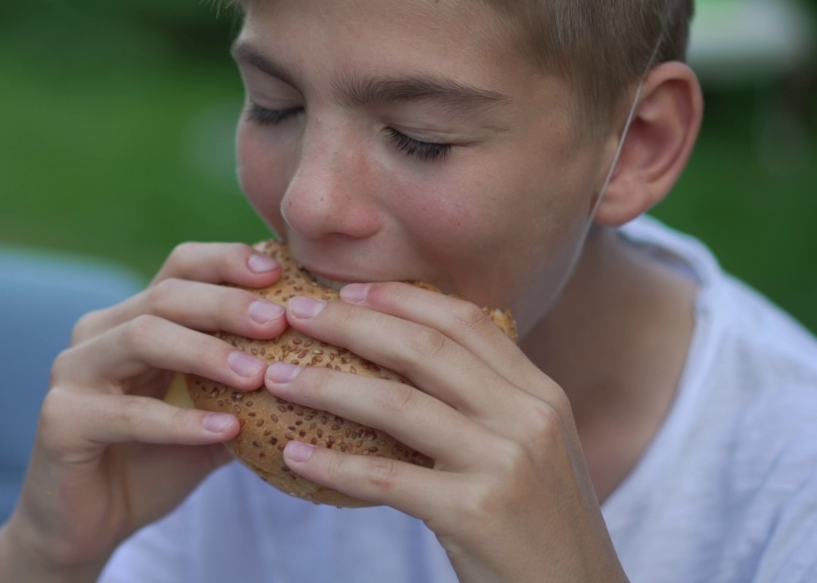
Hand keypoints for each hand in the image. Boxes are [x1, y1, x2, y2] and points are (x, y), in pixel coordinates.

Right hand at [0, 243, 286, 581]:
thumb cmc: (154, 462)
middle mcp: (98, 332)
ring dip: (205, 351)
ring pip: (143, 336)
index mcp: (132, 318)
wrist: (89, 525)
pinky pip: (127, 412)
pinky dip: (180, 420)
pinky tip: (226, 429)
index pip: (180, 267)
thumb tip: (324, 357)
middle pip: (165, 294)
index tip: (278, 272)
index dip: (227, 262)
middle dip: (227, 303)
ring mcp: (73, 372)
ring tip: (257, 375)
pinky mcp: (61, 419)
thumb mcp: (211, 414)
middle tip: (279, 321)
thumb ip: (248, 383)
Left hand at [263, 283, 626, 582]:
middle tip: (295, 312)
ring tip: (276, 378)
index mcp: (540, 394)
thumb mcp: (533, 450)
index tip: (348, 289)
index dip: (402, 298)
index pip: (466, 321)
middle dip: (352, 323)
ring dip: (326, 386)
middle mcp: (527, 417)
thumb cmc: (540, 526)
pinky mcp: (477, 513)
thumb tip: (413, 364)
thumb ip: (489, 404)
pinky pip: (388, 478)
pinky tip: (295, 456)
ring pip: (397, 405)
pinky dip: (334, 465)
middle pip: (424, 348)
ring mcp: (504, 463)